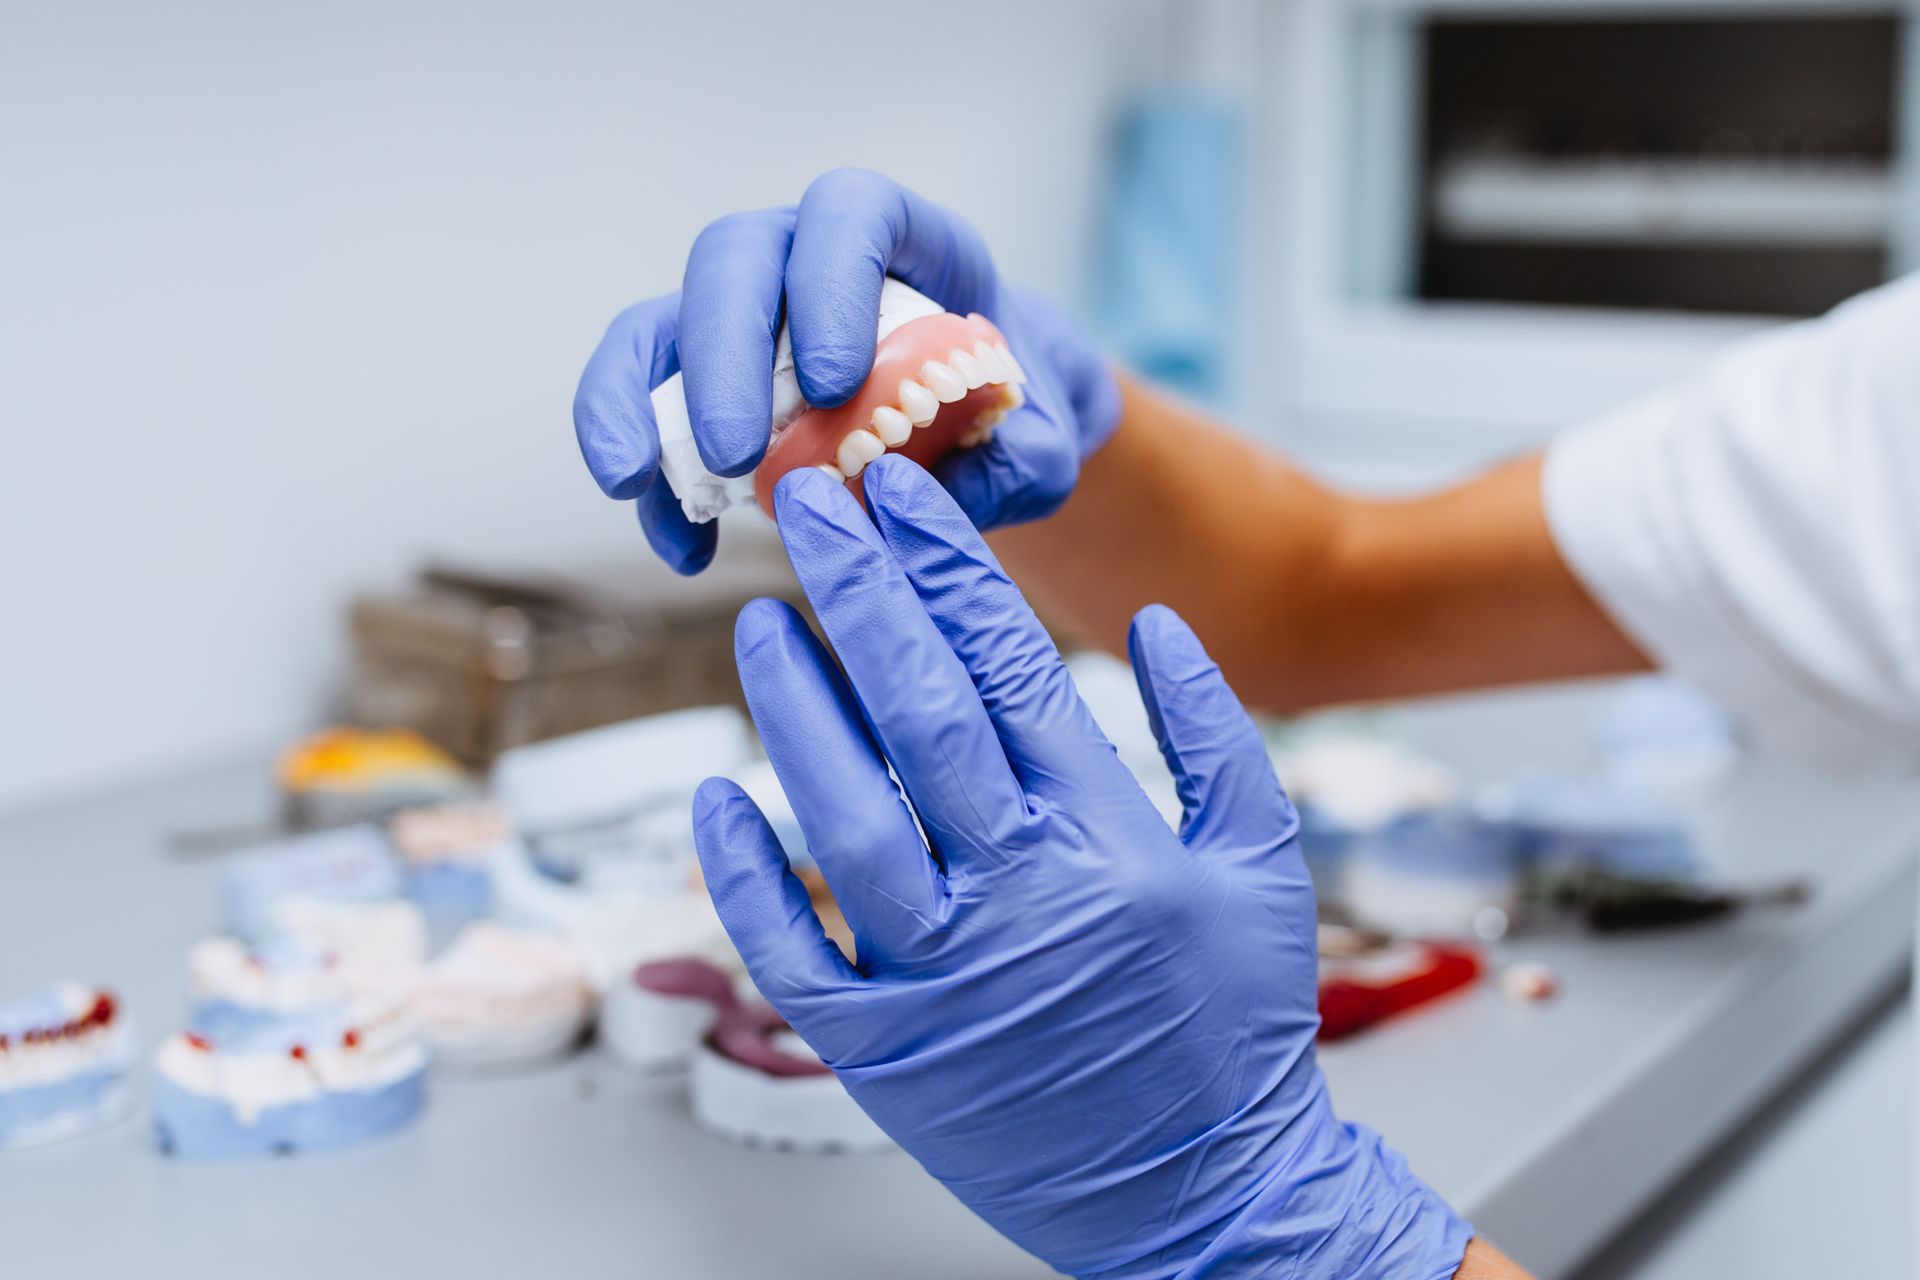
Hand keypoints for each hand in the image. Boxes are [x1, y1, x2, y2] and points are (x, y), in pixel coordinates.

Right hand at [572, 168, 1119, 573]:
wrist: (984, 426)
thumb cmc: (1011, 410)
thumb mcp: (1043, 440)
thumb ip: (1021, 461)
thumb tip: (944, 498)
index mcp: (897, 237)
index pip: (848, 213)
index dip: (830, 280)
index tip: (836, 382)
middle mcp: (799, 258)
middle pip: (732, 262)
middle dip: (722, 356)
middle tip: (738, 455)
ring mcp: (739, 317)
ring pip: (660, 325)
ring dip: (636, 404)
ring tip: (635, 484)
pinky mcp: (700, 383)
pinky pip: (643, 410)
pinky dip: (650, 481)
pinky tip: (683, 548)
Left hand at [693, 456, 1470, 1277]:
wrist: (1209, 1195)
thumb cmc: (1238, 1027)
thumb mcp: (1269, 865)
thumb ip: (1218, 735)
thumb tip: (1156, 622)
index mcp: (1109, 842)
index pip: (1010, 668)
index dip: (947, 571)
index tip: (902, 496)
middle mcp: (1018, 900)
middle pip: (917, 716)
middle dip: (858, 594)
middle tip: (809, 505)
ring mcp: (942, 980)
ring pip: (843, 817)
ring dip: (793, 710)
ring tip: (762, 620)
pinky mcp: (885, 1052)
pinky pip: (795, 953)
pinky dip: (748, 876)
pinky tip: (717, 795)